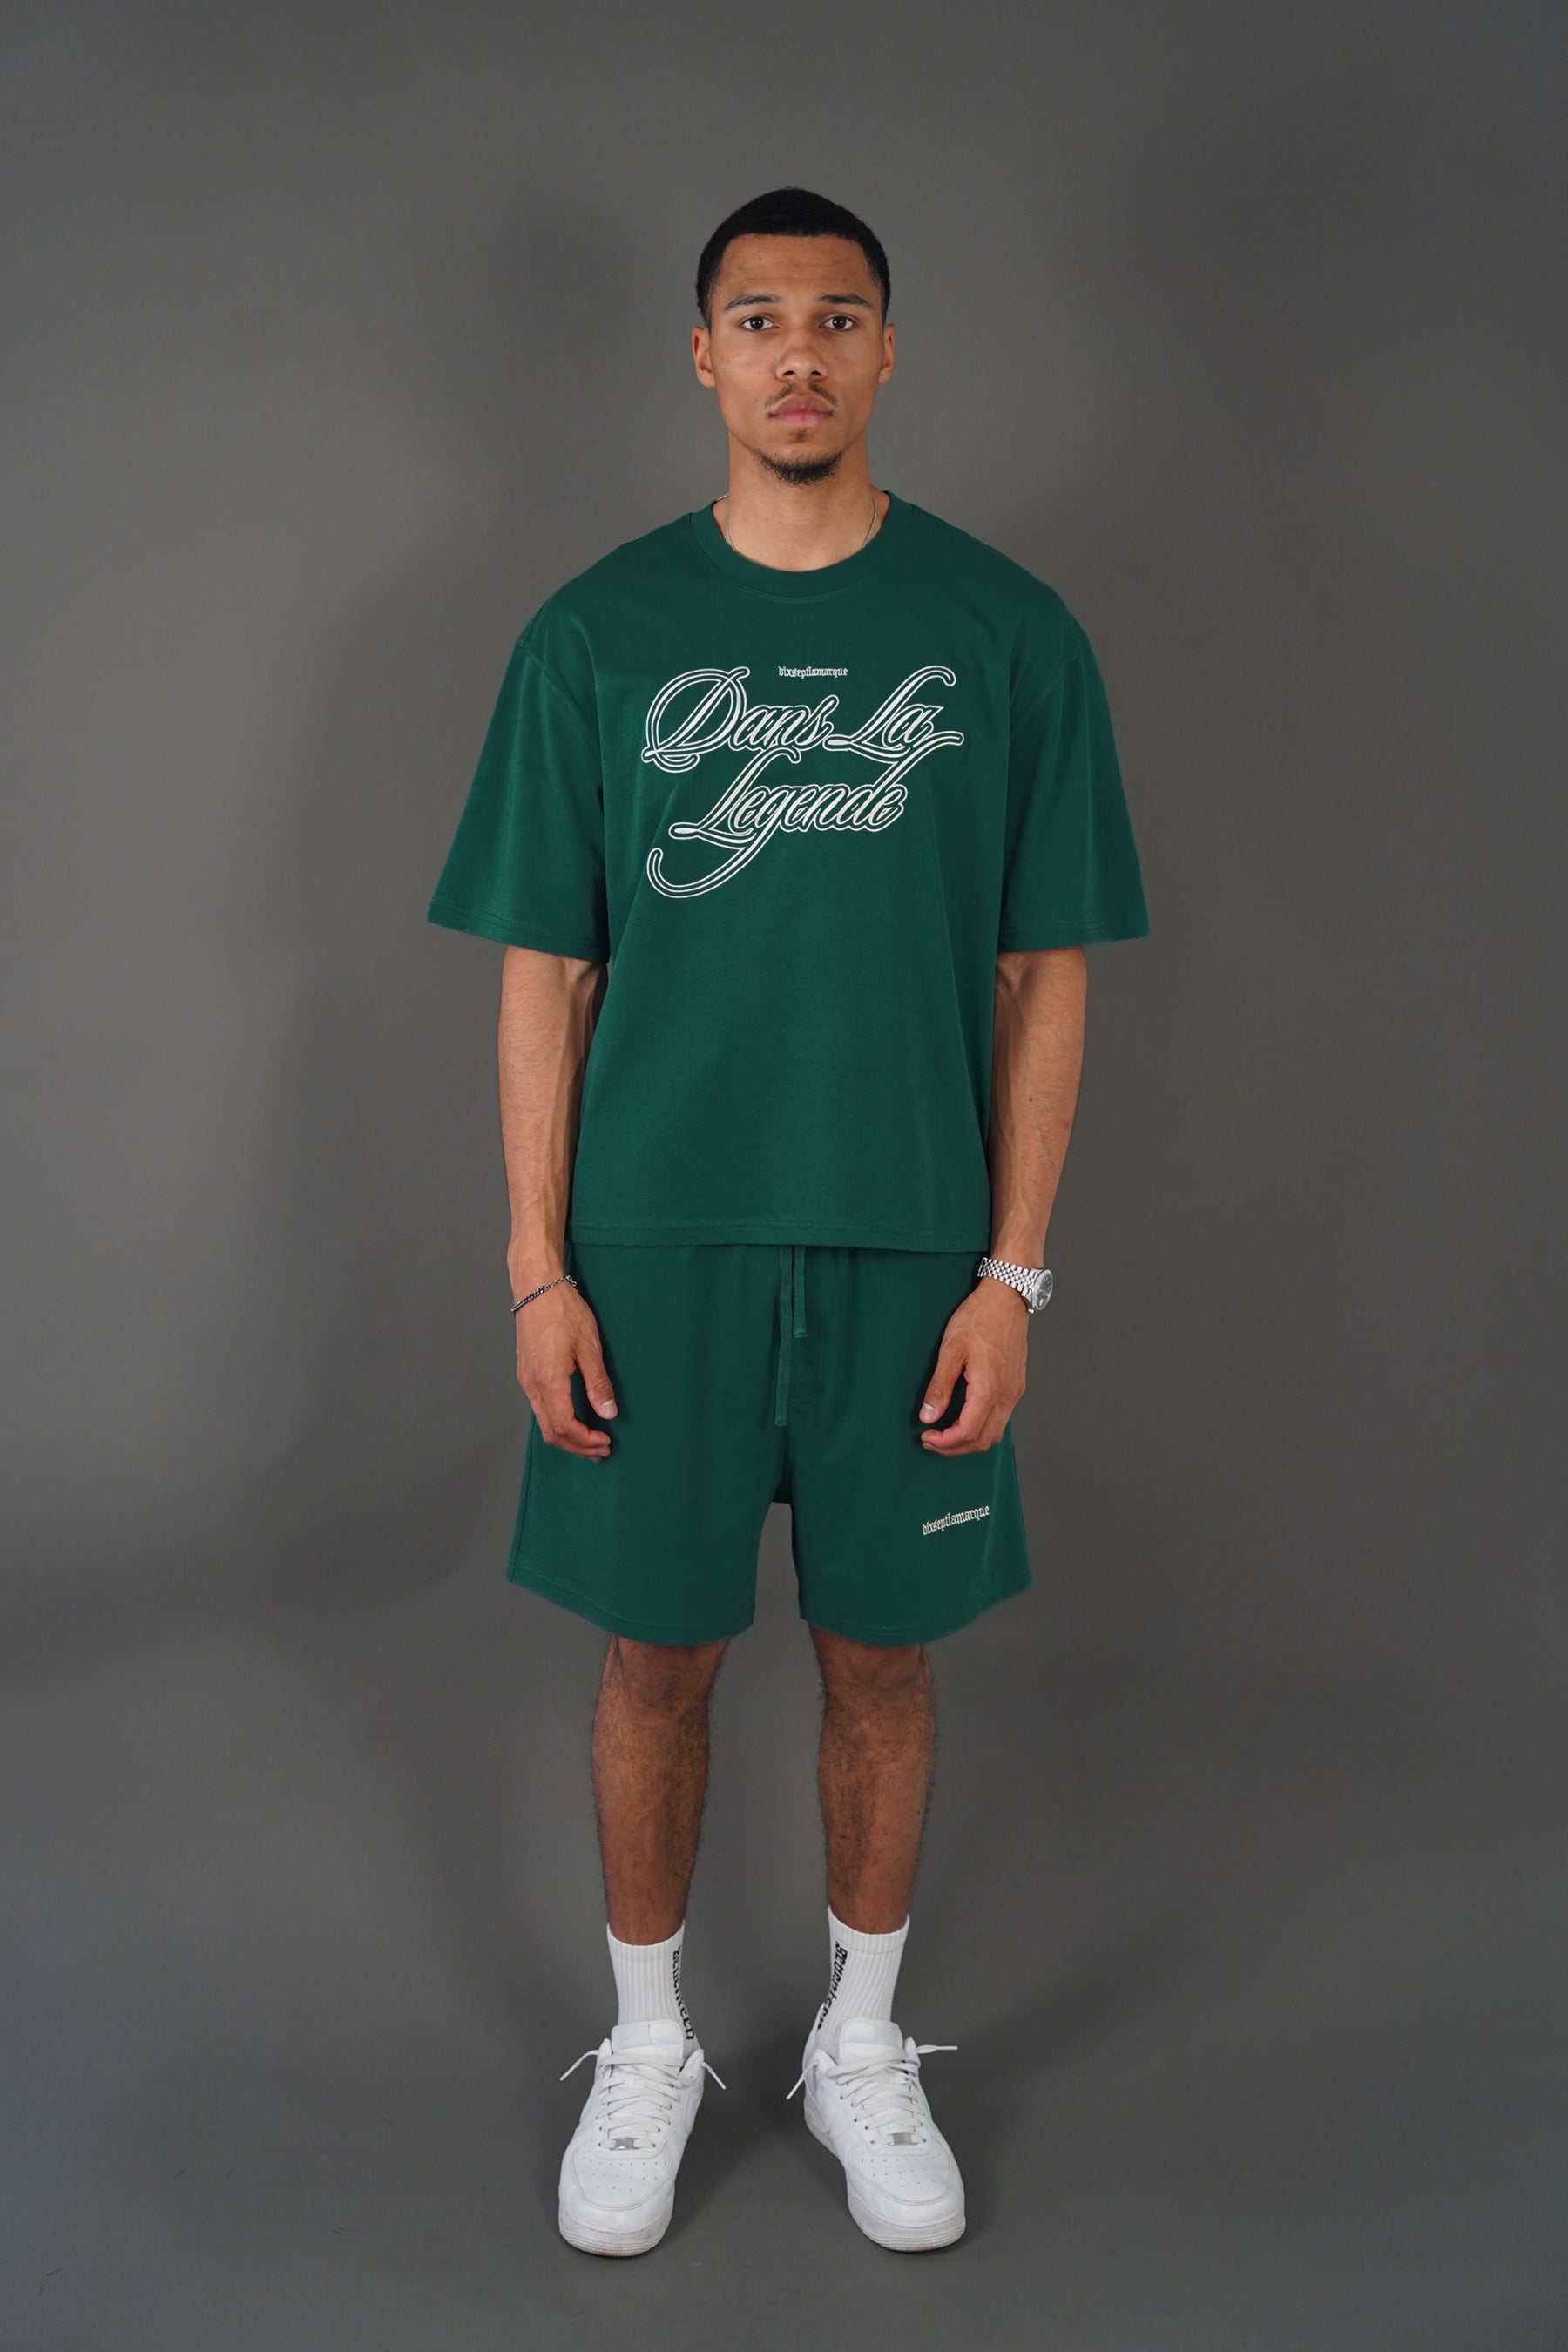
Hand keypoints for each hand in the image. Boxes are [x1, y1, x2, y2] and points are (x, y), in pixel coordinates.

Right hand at [514, 1281, 617, 1459]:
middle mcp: (532, 1384)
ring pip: (543, 1422)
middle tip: (601, 1450)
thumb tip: (608, 1413)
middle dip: (577, 1446)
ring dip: (567, 1436)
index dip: (585, 1442)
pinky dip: (557, 1421)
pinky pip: (538, 1408)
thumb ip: (598, 1383)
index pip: (565, 1427)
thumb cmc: (562, 1310)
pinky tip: (574, 1418)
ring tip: (590, 1439)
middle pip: (551, 1432)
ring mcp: (525, 1380)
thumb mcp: (589, 1346)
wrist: (536, 1286)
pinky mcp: (525, 1373)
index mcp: (548, 1380)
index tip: (605, 1442)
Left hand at [917, 1280, 1027, 1454]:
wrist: (1007, 1297)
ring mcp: (1014, 1391)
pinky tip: (966, 1417)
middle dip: (955, 1447)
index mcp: (989, 1388)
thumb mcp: (950, 1350)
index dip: (945, 1442)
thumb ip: (940, 1387)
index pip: (967, 1433)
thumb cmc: (980, 1317)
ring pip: (995, 1433)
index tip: (927, 1436)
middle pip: (983, 1440)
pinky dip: (982, 1427)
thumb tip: (928, 1415)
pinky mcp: (1016, 1385)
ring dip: (970, 1440)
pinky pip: (1002, 1418)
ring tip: (947, 1433)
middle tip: (933, 1440)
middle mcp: (1006, 1395)